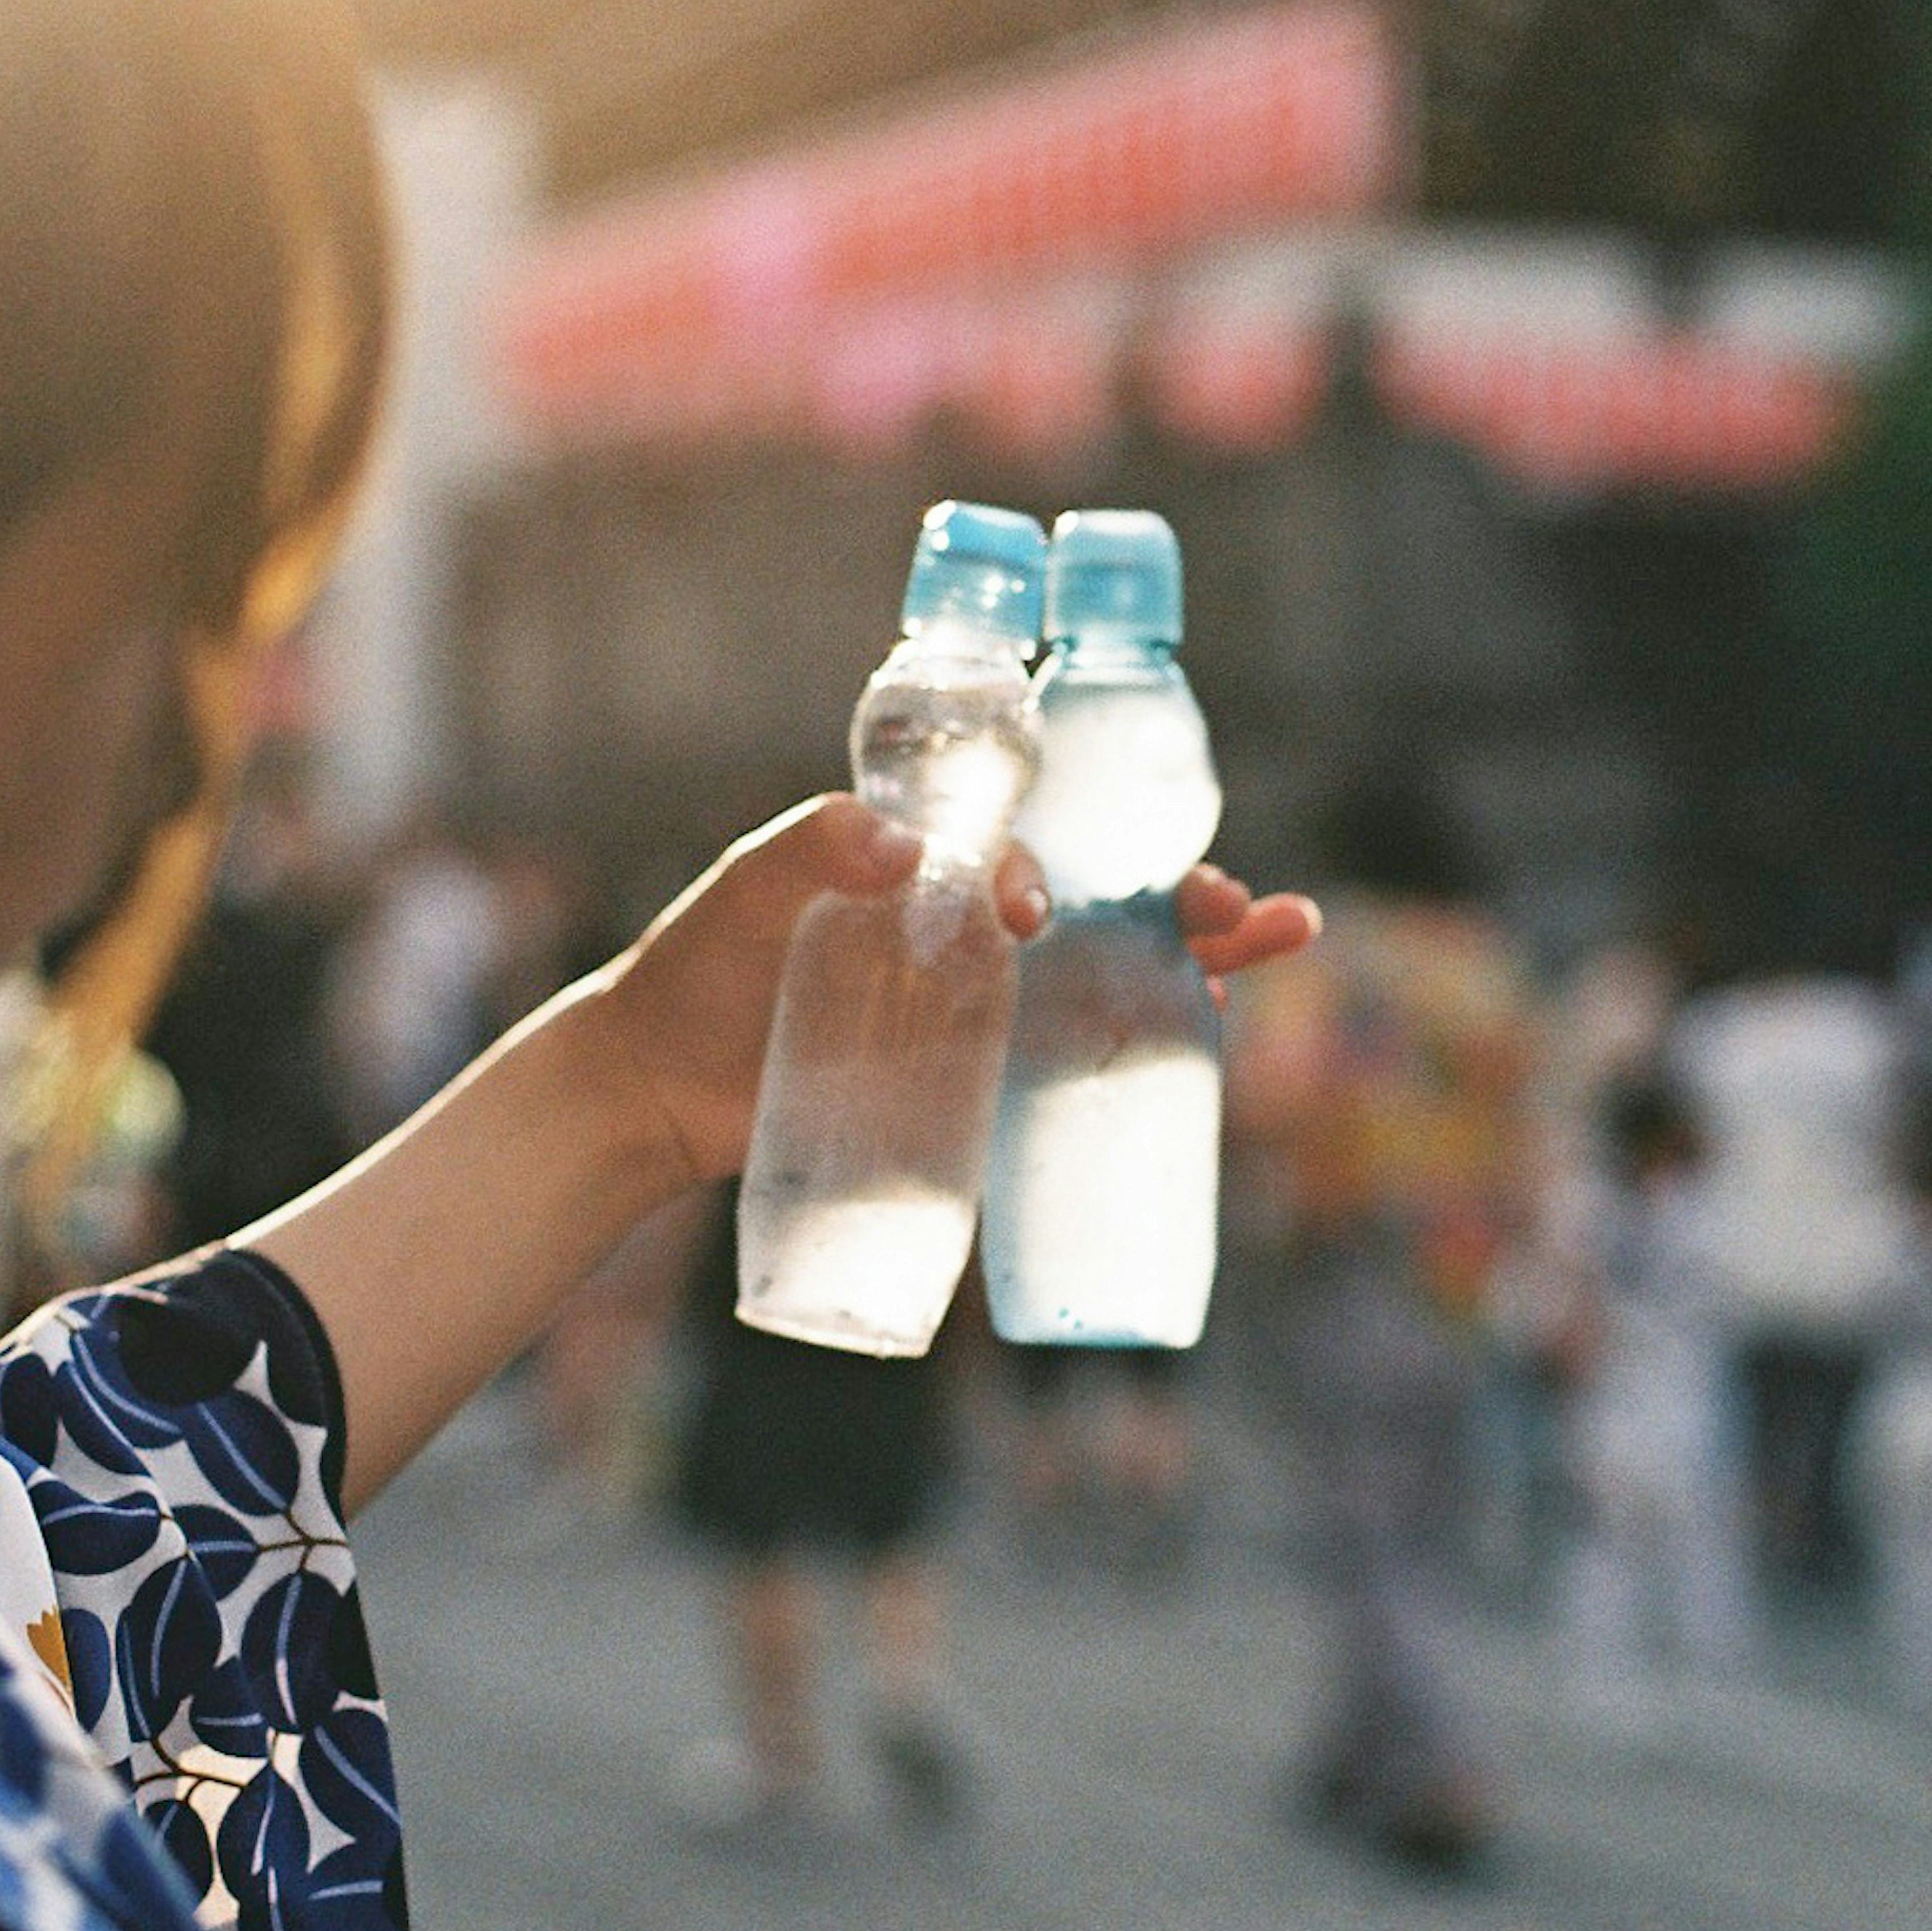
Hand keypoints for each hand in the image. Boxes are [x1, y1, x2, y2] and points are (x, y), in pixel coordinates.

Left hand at [597, 796, 1321, 1189]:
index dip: (1068, 863)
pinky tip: (1209, 1036)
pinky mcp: (972, 1076)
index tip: (1043, 912)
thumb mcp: (746, 893)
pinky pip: (1072, 1055)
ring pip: (1110, 970)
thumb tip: (891, 847)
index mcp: (925, 865)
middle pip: (1102, 900)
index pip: (1027, 844)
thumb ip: (807, 853)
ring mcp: (979, 1004)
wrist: (657, 1086)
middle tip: (1248, 910)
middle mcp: (968, 926)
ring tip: (1274, 943)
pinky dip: (1147, 1038)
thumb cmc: (694, 972)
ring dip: (1197, 958)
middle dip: (1184, 898)